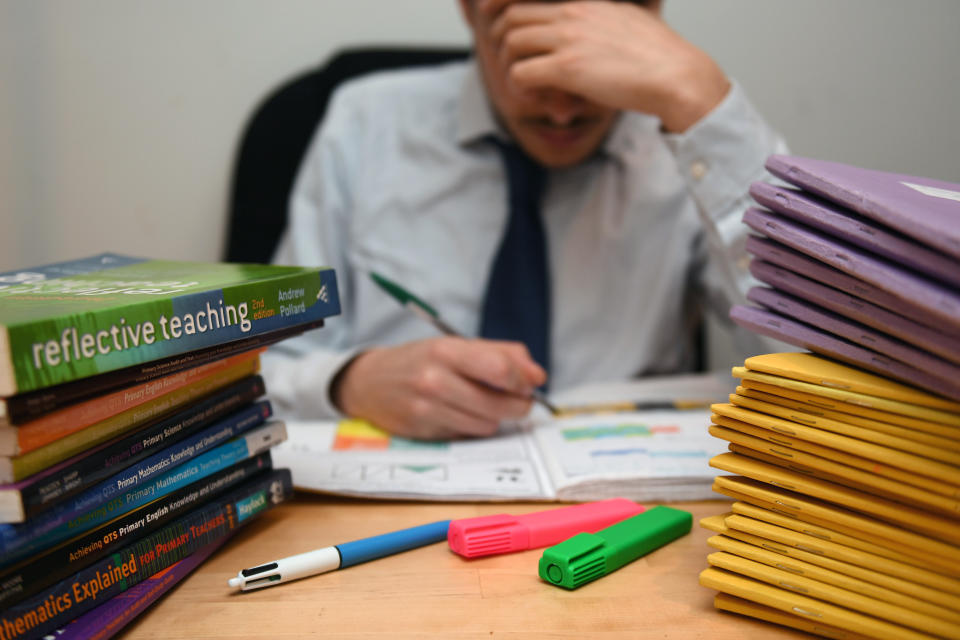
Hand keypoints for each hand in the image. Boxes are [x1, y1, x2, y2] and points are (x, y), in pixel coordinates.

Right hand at [331, 337, 546, 439]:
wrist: (369, 383)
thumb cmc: (420, 360)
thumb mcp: (455, 345)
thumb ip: (500, 354)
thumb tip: (538, 376)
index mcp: (446, 351)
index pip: (500, 370)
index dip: (523, 380)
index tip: (530, 382)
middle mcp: (435, 381)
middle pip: (500, 404)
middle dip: (519, 404)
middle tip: (518, 398)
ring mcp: (428, 410)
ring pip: (488, 424)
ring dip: (495, 416)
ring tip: (482, 403)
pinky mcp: (425, 433)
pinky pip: (468, 435)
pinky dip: (473, 426)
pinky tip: (460, 413)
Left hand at [482, 0, 729, 131]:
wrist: (677, 75)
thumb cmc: (659, 57)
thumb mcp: (629, 20)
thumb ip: (603, 19)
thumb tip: (598, 31)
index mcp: (585, 0)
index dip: (507, 12)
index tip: (502, 30)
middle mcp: (573, 12)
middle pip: (512, 16)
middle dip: (503, 42)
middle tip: (514, 65)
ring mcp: (568, 38)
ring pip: (511, 42)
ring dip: (510, 66)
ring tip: (525, 85)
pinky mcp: (567, 68)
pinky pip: (521, 73)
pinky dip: (519, 88)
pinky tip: (534, 97)